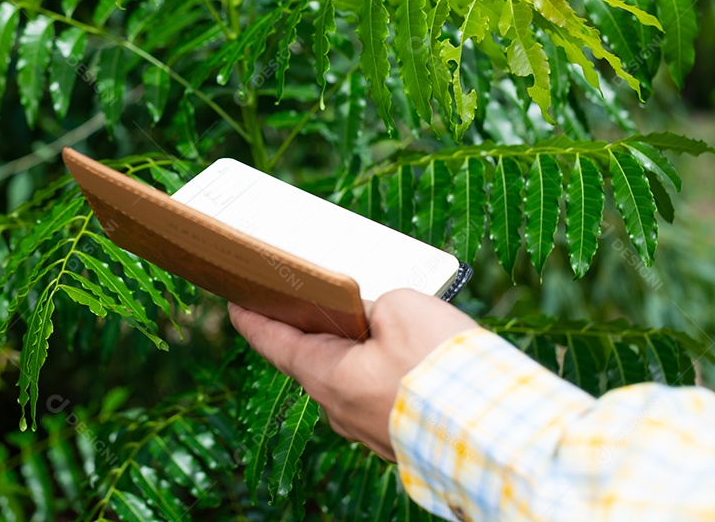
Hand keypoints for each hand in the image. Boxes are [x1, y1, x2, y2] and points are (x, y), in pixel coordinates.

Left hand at [228, 289, 477, 459]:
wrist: (498, 434)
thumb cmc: (440, 368)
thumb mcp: (400, 309)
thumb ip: (372, 306)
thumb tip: (369, 318)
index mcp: (326, 377)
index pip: (273, 342)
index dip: (253, 317)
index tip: (236, 302)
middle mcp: (339, 410)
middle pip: (312, 358)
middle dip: (312, 327)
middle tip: (309, 296)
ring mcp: (369, 429)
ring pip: (350, 378)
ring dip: (355, 349)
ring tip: (373, 319)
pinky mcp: (400, 437)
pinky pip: (380, 396)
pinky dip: (382, 372)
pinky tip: (406, 355)